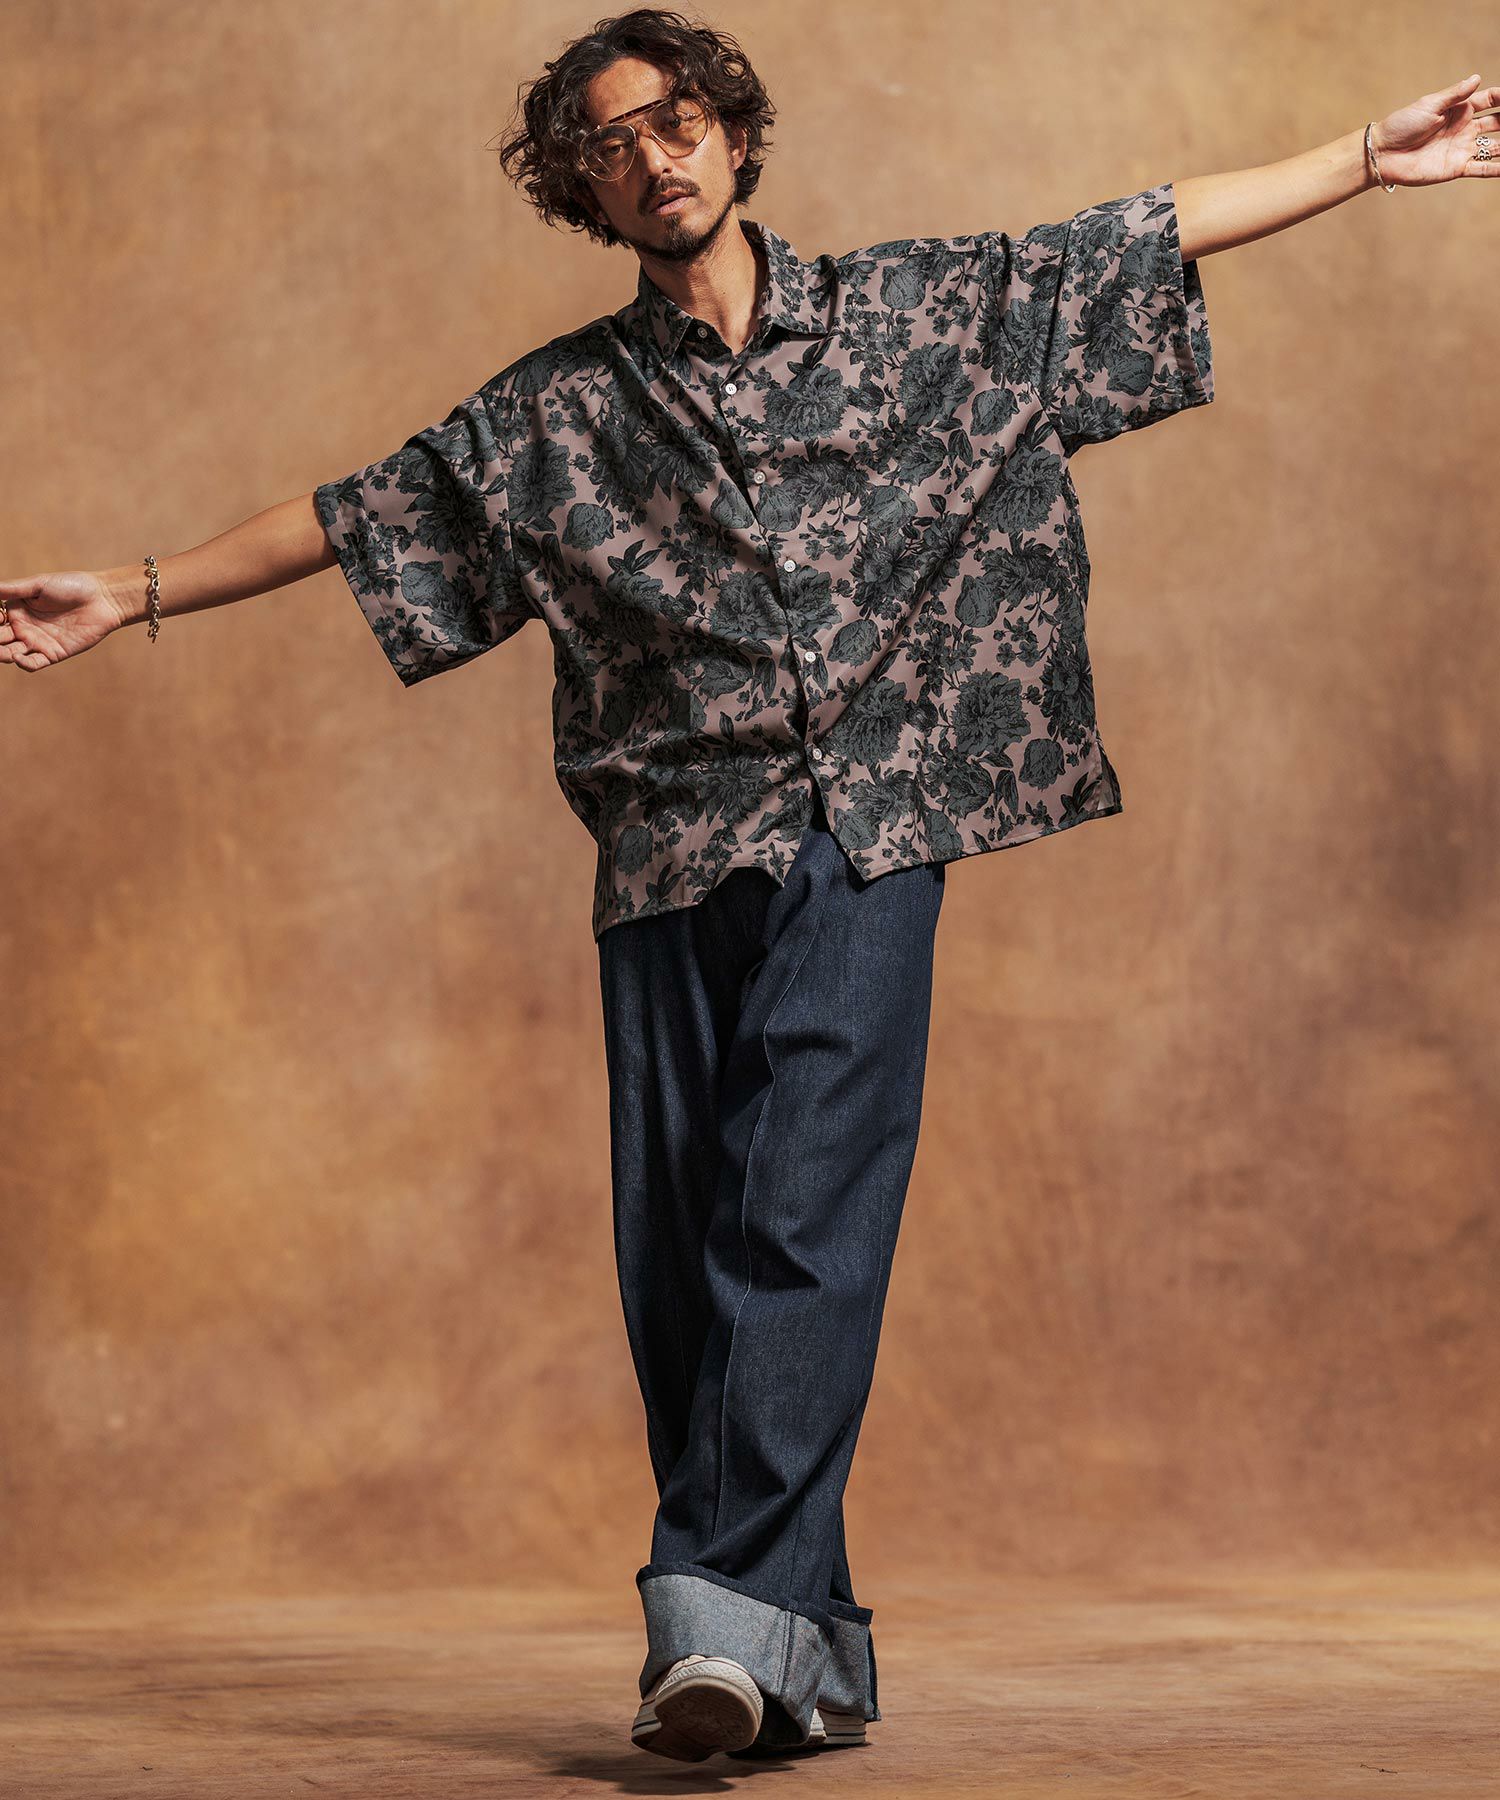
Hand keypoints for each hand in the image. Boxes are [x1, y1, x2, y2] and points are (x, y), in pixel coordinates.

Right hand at [0, 570, 128, 672]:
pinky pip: (33, 663)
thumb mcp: (38, 584)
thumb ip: (12, 589)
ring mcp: (37, 642)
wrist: (102, 599)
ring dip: (1, 654)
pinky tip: (18, 657)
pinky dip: (23, 663)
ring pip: (10, 653)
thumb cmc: (71, 586)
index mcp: (16, 610)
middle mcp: (23, 627)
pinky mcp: (53, 654)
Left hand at [1371, 73, 1499, 185]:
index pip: (1492, 99)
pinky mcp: (1456, 168)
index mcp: (1461, 108)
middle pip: (1498, 123)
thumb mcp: (1430, 105)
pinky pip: (1481, 168)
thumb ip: (1455, 94)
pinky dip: (1497, 169)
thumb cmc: (1403, 125)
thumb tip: (1477, 78)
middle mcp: (1465, 128)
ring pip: (1494, 147)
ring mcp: (1462, 148)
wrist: (1383, 154)